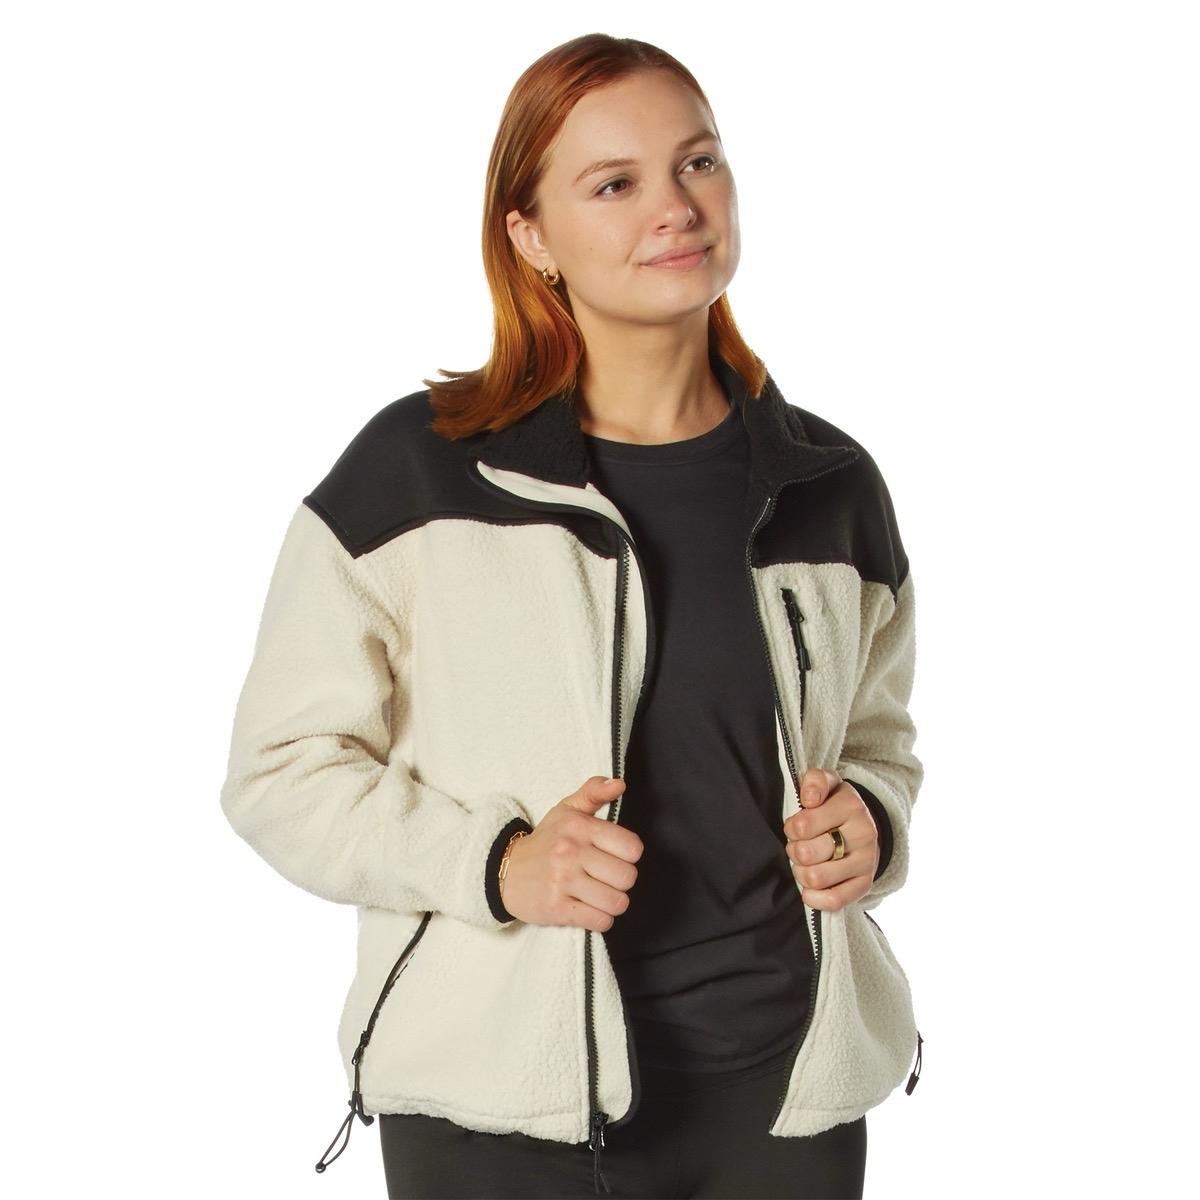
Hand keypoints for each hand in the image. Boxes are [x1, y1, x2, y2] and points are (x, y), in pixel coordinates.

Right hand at [502, 776, 643, 931]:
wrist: (504, 871)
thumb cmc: (545, 841)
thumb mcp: (566, 810)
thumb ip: (594, 793)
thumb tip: (620, 783)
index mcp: (579, 826)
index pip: (632, 848)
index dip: (628, 856)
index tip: (615, 856)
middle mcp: (571, 852)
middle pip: (627, 877)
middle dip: (621, 882)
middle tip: (606, 878)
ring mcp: (562, 882)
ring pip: (617, 902)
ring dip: (613, 902)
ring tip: (599, 895)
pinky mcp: (556, 908)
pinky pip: (599, 921)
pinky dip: (600, 919)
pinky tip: (590, 909)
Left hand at [783, 768, 879, 911]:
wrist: (865, 826)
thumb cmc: (835, 805)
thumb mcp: (827, 783)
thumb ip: (815, 781)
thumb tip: (809, 799)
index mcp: (851, 806)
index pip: (802, 826)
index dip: (791, 828)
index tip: (796, 827)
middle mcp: (863, 834)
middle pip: (805, 854)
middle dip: (794, 850)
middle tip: (799, 846)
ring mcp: (866, 861)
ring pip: (816, 878)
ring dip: (801, 872)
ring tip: (805, 864)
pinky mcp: (865, 885)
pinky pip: (834, 901)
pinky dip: (814, 897)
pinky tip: (809, 888)